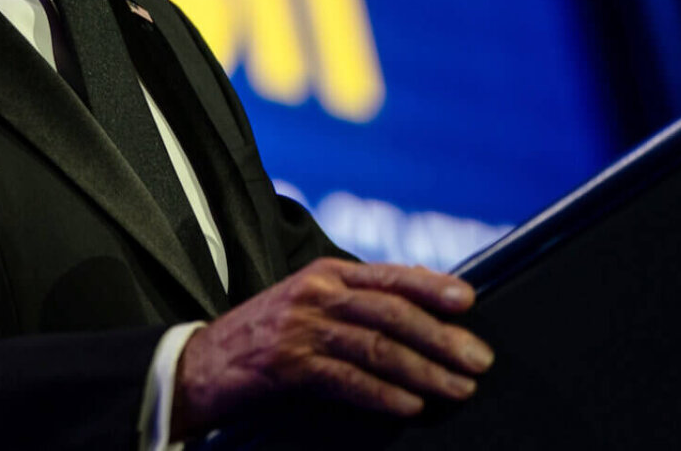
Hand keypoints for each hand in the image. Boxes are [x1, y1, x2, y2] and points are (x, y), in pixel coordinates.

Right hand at [170, 259, 493, 437]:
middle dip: (440, 337)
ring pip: (375, 346)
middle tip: (478, 360)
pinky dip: (382, 394)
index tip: (468, 300)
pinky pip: (346, 379)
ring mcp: (299, 328)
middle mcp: (314, 294)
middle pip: (390, 312)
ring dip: (423, 370)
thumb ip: (360, 296)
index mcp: (324, 274)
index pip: (388, 276)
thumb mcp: (310, 303)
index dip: (430, 286)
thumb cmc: (265, 335)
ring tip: (457, 388)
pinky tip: (409, 406)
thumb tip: (424, 287)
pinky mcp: (287, 365)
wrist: (202, 363)